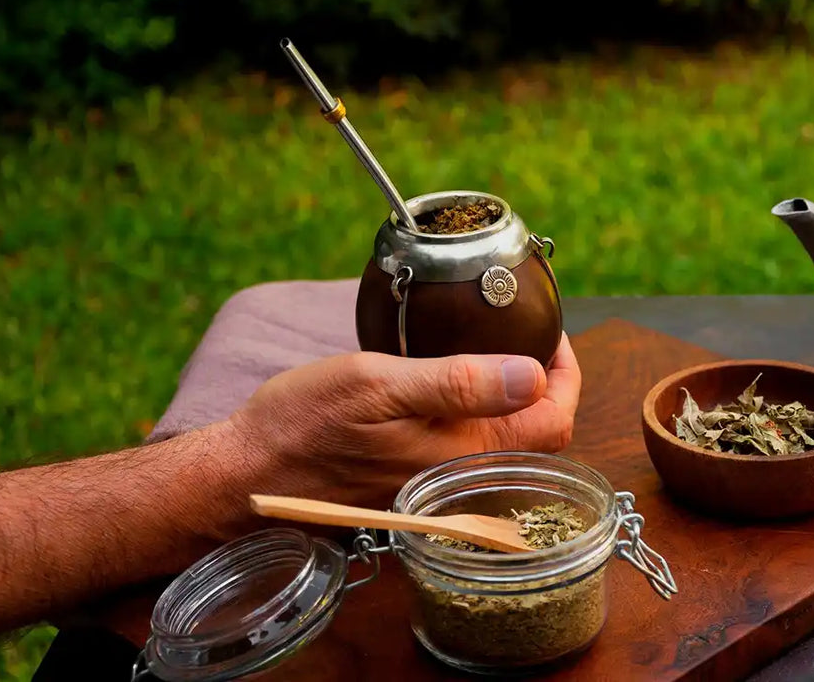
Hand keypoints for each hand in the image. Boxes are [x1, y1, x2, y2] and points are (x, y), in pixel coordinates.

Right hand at [228, 333, 580, 507]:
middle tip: (528, 335)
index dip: (566, 374)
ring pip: (506, 439)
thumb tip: (533, 375)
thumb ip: (457, 382)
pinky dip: (481, 408)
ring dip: (516, 395)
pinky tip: (456, 378)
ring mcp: (438, 481)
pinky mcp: (415, 478)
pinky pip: (469, 443)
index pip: (554, 421)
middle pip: (539, 434)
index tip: (550, 333)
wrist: (247, 473)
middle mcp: (459, 476)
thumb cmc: (303, 425)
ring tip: (499, 348)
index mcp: (463, 453)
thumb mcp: (378, 386)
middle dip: (547, 383)